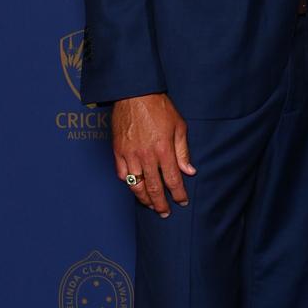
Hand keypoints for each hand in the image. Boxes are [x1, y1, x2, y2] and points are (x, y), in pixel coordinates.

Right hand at [112, 93, 195, 216]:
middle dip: (160, 203)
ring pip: (136, 185)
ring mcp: (130, 154)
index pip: (172, 179)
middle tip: (165, 213)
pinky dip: (128, 183)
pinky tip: (135, 188)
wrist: (135, 94)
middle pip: (154, 187)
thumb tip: (190, 171)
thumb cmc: (160, 108)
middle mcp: (146, 155)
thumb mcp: (179, 126)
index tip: (182, 202)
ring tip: (150, 205)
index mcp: (164, 149)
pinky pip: (121, 174)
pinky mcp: (118, 151)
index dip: (178, 194)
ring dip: (144, 198)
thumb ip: (183, 151)